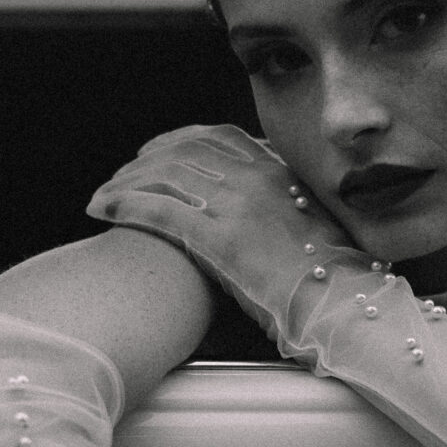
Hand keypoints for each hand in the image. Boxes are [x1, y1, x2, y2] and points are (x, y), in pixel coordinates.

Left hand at [88, 126, 366, 355]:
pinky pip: (159, 209)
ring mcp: (237, 205)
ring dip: (125, 183)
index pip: (217, 137)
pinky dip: (126, 205)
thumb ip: (286, 209)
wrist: (345, 308)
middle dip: (143, 163)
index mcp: (280, 172)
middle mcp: (256, 178)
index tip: (154, 152)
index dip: (178, 141)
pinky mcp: (220, 239)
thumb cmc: (334, 282)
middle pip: (183, 152)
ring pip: (165, 176)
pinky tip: (105, 210)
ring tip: (102, 197)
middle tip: (118, 178)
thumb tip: (269, 214)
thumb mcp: (316, 229)